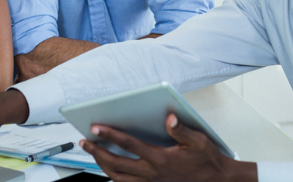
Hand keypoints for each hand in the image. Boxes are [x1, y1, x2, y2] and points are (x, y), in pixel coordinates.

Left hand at [79, 114, 257, 181]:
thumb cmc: (207, 161)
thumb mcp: (198, 141)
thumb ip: (181, 130)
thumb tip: (169, 117)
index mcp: (160, 159)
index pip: (128, 145)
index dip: (110, 135)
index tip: (96, 127)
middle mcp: (152, 173)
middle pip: (116, 164)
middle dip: (97, 152)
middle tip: (84, 142)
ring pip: (118, 178)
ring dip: (102, 166)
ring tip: (93, 153)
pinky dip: (115, 177)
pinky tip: (109, 169)